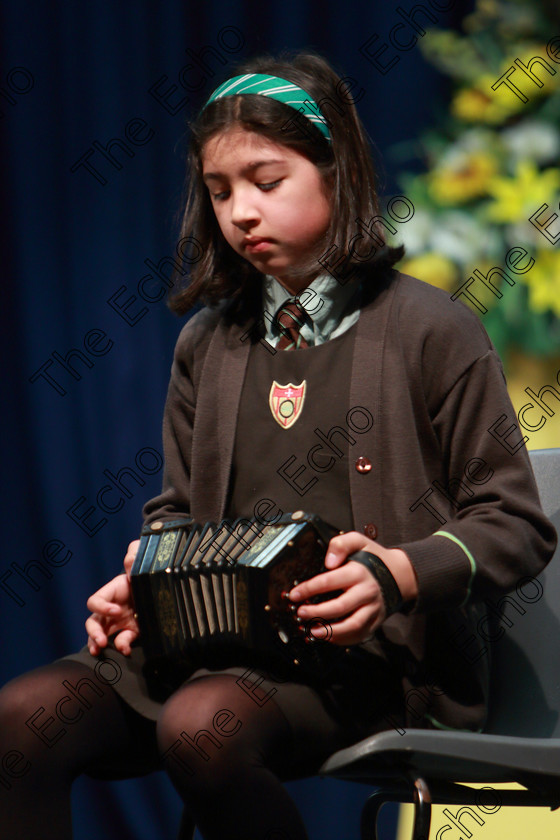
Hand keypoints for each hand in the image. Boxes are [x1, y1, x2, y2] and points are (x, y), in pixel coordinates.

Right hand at [85, 540, 140, 656]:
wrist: (166, 586)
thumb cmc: (149, 573)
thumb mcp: (142, 565)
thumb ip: (135, 558)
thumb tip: (130, 559)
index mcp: (113, 592)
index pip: (96, 601)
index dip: (101, 607)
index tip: (116, 611)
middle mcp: (112, 608)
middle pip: (92, 622)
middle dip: (93, 632)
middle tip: (101, 641)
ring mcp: (120, 621)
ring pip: (101, 634)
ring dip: (97, 643)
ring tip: (100, 650)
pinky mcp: (132, 630)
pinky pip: (122, 640)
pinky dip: (122, 646)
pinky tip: (127, 651)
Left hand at [288, 531, 416, 645]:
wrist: (400, 574)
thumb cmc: (373, 558)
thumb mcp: (358, 541)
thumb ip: (341, 544)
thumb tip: (328, 562)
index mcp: (358, 572)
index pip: (329, 581)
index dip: (309, 589)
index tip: (294, 595)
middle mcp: (366, 591)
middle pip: (340, 606)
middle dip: (317, 612)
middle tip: (300, 613)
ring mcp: (373, 608)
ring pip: (352, 625)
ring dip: (330, 631)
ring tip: (313, 631)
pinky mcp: (376, 620)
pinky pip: (360, 634)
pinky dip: (344, 639)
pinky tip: (328, 636)